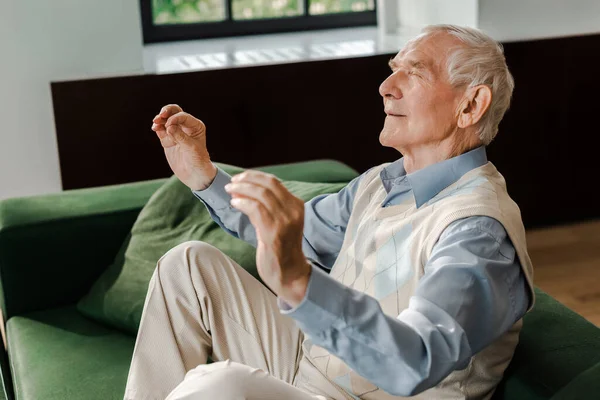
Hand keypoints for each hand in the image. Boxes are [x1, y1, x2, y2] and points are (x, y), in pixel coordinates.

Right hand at [151, 104, 216, 189]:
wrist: (194, 174)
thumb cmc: (198, 161)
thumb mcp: (191, 148)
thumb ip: (180, 137)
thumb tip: (169, 127)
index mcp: (195, 126)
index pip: (183, 116)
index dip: (175, 119)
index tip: (169, 126)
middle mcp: (186, 127)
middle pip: (174, 112)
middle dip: (167, 111)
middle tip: (161, 115)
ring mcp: (176, 133)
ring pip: (166, 120)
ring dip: (160, 119)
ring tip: (155, 123)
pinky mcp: (168, 140)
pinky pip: (161, 130)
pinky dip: (157, 127)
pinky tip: (155, 128)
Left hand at [225, 171, 310, 305]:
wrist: (289, 272)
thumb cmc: (280, 247)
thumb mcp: (278, 221)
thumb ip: (267, 206)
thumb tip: (243, 189)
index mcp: (296, 205)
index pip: (274, 182)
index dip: (254, 176)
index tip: (240, 178)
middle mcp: (293, 211)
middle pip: (268, 184)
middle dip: (247, 179)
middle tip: (232, 182)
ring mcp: (285, 221)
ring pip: (261, 194)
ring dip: (242, 189)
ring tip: (230, 191)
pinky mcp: (274, 232)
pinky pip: (256, 209)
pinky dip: (243, 203)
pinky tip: (234, 203)